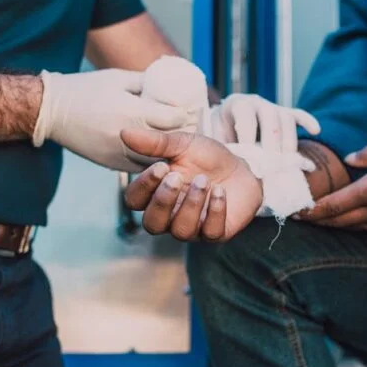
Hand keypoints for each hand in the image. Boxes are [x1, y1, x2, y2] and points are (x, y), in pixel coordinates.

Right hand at [32, 69, 196, 171]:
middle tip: (189, 127)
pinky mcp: (111, 164)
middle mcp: (129, 137)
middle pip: (169, 141)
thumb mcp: (119, 78)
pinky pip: (138, 166)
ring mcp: (120, 154)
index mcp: (133, 111)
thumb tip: (168, 83)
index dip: (185, 115)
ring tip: (175, 143)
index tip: (190, 111)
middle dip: (181, 134)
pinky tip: (156, 153)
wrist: (51, 111)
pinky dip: (149, 161)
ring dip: (167, 153)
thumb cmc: (86, 89)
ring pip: (156, 159)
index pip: (173, 119)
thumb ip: (145, 82)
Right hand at [121, 129, 262, 240]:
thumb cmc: (206, 159)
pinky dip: (215, 211)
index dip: (143, 186)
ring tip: (204, 181)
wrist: (241, 168)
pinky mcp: (216, 233)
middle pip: (152, 224)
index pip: (134, 201)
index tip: (161, 166)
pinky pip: (210, 233)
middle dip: (163, 201)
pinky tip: (220, 191)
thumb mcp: (181, 144)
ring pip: (181, 231)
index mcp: (155, 195)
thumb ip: (154, 142)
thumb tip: (124, 132)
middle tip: (177, 177)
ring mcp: (193, 228)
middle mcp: (169, 216)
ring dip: (191, 204)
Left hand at [206, 93, 320, 152]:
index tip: (249, 156)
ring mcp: (273, 107)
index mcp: (238, 104)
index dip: (248, 136)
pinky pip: (299, 114)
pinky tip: (316, 131)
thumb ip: (220, 144)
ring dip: (289, 139)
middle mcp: (258, 102)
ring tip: (287, 159)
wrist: (227, 118)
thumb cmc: (221, 131)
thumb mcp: (214, 135)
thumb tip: (226, 159)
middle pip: (270, 118)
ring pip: (286, 118)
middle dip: (272, 141)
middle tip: (271, 163)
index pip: (246, 117)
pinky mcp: (286, 113)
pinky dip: (308, 121)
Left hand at [299, 138, 366, 230]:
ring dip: (333, 225)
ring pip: (353, 227)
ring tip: (317, 221)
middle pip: (339, 221)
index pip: (335, 204)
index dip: (314, 209)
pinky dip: (353, 225)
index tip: (298, 210)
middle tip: (299, 218)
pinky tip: (347, 220)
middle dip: (317, 220)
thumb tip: (349, 160)